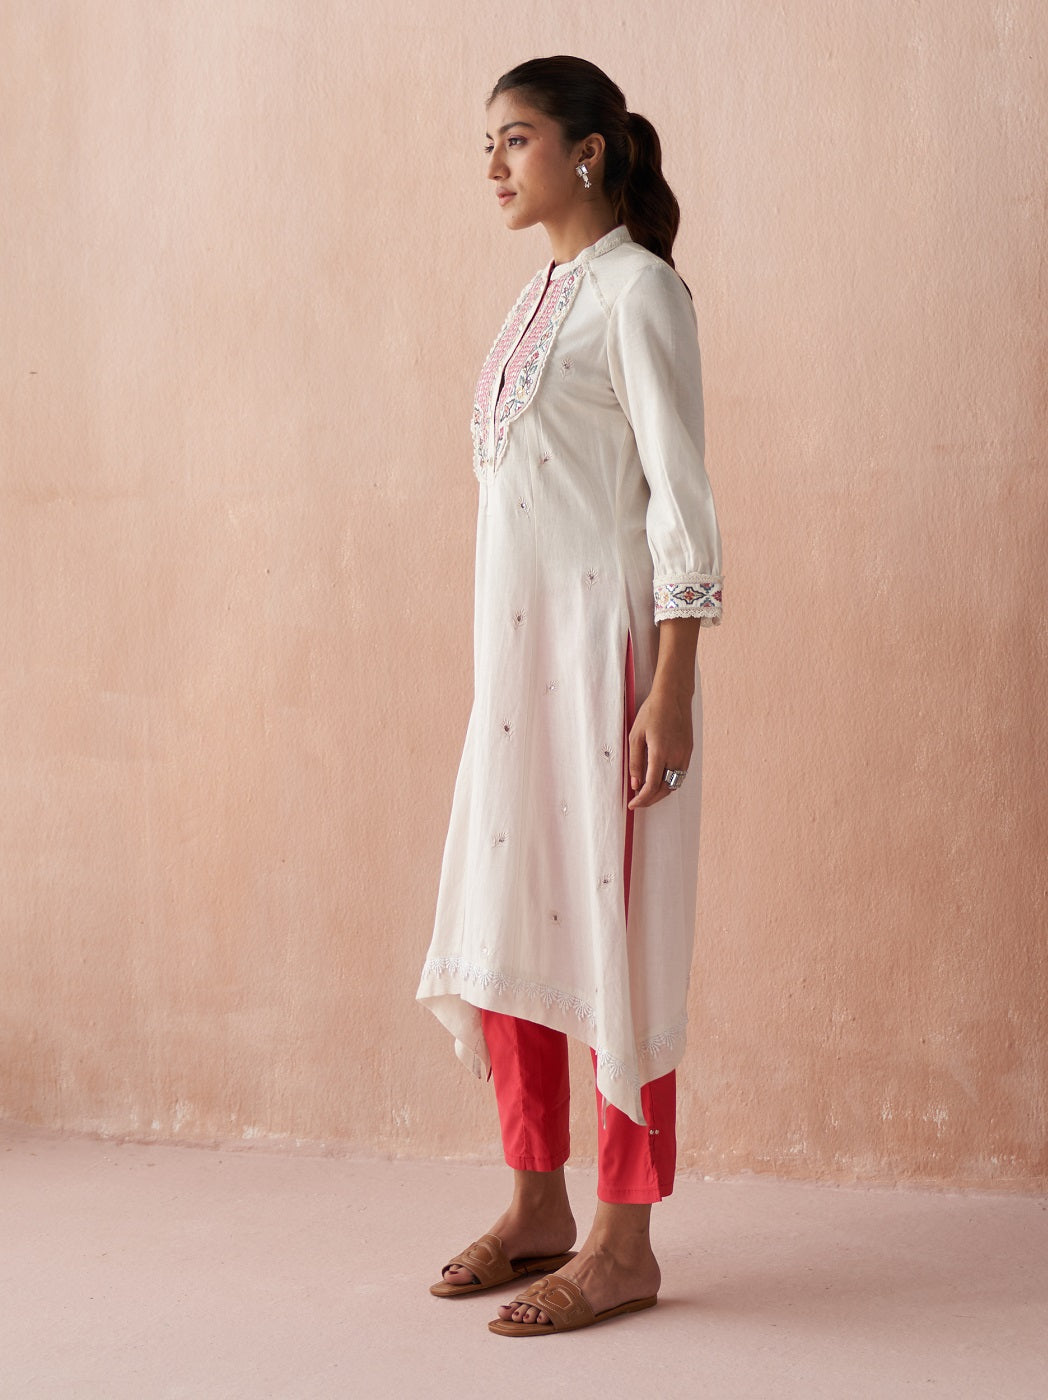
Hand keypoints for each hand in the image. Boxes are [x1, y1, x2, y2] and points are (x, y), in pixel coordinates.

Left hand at [627, 682, 692, 809]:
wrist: (673, 696)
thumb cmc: (652, 712)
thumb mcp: (635, 736)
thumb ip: (635, 762)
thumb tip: (635, 784)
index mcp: (660, 753)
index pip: (651, 786)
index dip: (641, 799)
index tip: (632, 804)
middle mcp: (676, 756)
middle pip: (665, 789)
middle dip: (651, 800)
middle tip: (638, 802)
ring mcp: (685, 754)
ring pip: (674, 784)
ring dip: (661, 793)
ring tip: (647, 794)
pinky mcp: (689, 751)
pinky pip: (680, 774)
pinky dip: (669, 782)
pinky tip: (659, 780)